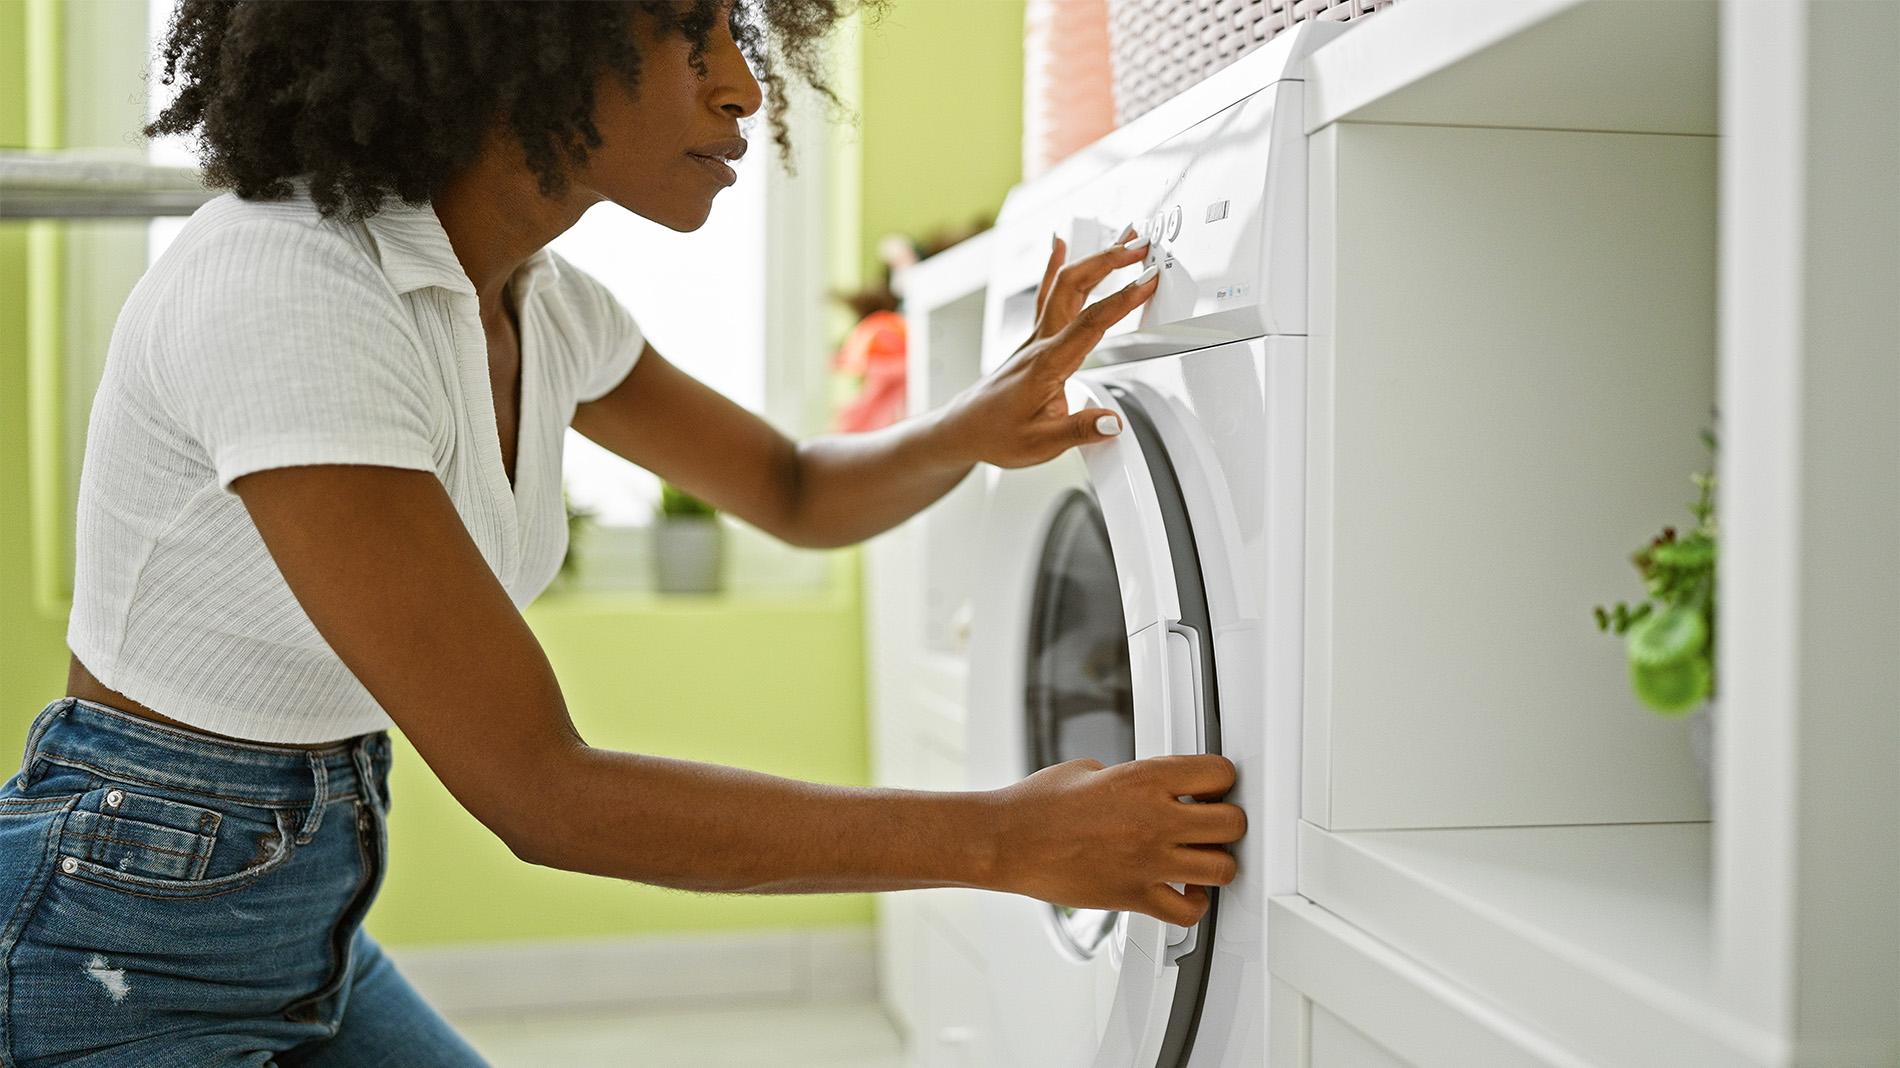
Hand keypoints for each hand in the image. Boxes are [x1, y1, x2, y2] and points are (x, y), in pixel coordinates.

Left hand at [934, 227, 1159, 469]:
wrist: (965, 428)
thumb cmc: (997, 433)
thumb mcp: (1040, 444)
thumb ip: (1079, 430)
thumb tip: (1111, 422)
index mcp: (1047, 364)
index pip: (1090, 324)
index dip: (1121, 300)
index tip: (1146, 281)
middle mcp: (1040, 342)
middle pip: (1074, 287)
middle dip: (1109, 262)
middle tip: (1140, 247)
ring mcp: (1036, 336)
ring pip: (1063, 284)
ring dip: (1094, 258)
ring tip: (1121, 237)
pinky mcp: (1034, 337)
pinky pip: (1047, 293)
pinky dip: (1054, 265)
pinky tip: (1059, 244)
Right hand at [985, 754, 1243, 926]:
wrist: (1008, 841)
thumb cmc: (1037, 805)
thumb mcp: (1089, 769)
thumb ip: (1130, 777)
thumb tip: (1147, 785)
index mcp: (1144, 779)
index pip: (1218, 774)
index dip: (1219, 780)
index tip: (1212, 786)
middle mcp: (1154, 819)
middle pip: (1232, 822)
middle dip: (1227, 821)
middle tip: (1213, 822)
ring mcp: (1147, 861)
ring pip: (1222, 869)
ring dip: (1217, 863)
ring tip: (1203, 858)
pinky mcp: (1134, 895)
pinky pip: (1188, 911)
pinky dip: (1194, 904)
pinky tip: (1184, 891)